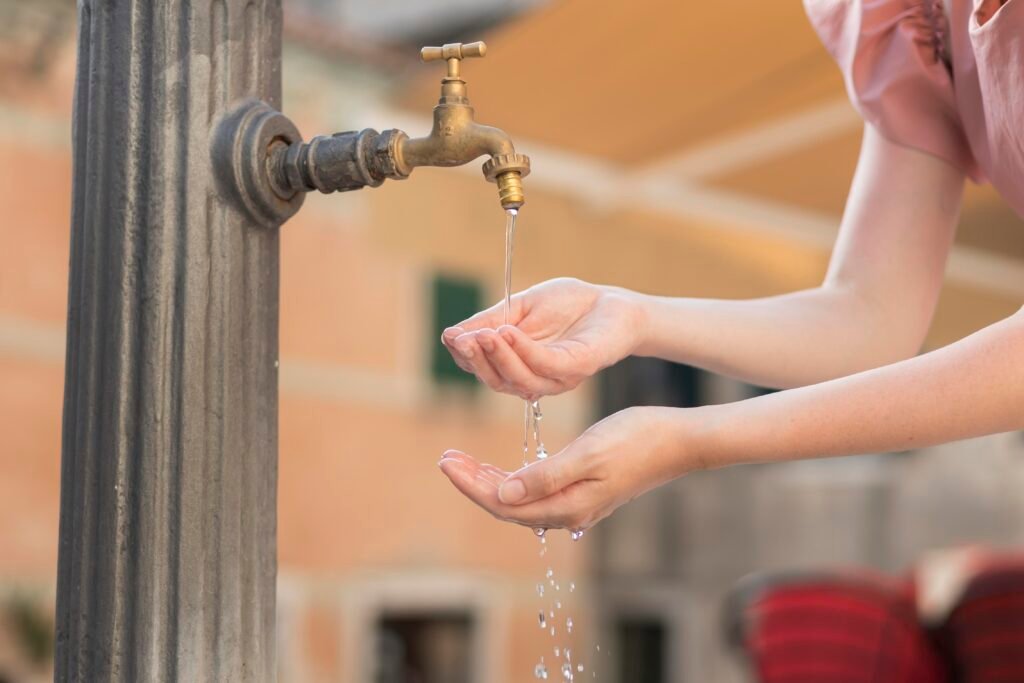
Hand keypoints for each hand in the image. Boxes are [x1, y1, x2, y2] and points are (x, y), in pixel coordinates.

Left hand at [437, 407, 699, 530]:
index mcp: (566, 505)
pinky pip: (536, 493)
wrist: (679, 440)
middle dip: (474, 482)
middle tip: (446, 458)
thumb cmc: (637, 439)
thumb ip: (545, 476)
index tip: (446, 461)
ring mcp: (577, 504)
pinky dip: (512, 480)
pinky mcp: (584, 492)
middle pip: (507, 505)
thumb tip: (503, 493)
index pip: (503, 503)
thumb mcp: (588, 453)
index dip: (471, 484)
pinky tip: (502, 469)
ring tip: (463, 461)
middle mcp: (569, 511)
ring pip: (520, 500)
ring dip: (489, 481)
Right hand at [441, 278, 645, 399]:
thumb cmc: (568, 305)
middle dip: (476, 360)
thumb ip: (490, 321)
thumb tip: (451, 335)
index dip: (464, 355)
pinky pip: (545, 366)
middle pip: (497, 381)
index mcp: (518, 366)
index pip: (483, 368)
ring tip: (483, 335)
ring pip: (519, 380)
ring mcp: (557, 378)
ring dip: (497, 357)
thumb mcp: (520, 308)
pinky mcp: (577, 368)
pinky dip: (523, 351)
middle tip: (462, 339)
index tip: (450, 336)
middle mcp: (535, 379)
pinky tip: (509, 332)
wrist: (612, 301)